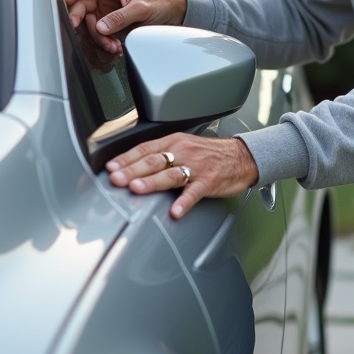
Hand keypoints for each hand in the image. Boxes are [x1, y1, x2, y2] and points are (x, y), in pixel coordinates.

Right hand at [64, 0, 187, 54]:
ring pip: (92, 27)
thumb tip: (101, 26)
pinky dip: (106, 44)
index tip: (66, 2)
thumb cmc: (160, 2)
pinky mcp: (113, 28)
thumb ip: (121, 16)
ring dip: (99, 38)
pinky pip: (101, 37)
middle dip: (86, 24)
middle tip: (93, 34)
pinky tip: (117, 48)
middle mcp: (106, 0)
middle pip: (84, 9)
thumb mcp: (142, 8)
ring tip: (113, 46)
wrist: (173, 15)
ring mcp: (108, 15)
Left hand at [105, 135, 259, 217]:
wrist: (242, 156)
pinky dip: (184, 202)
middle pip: (154, 161)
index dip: (126, 158)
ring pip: (171, 174)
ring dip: (153, 182)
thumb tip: (132, 166)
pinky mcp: (210, 181)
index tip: (111, 168)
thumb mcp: (185, 146)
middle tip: (117, 179)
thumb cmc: (211, 153)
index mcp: (175, 142)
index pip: (146, 148)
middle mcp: (184, 152)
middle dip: (133, 170)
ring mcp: (197, 167)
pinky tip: (175, 211)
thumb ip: (161, 155)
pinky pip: (194, 192)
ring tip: (138, 189)